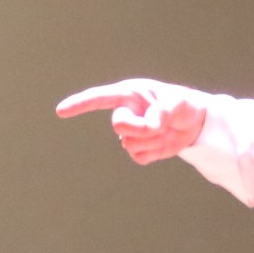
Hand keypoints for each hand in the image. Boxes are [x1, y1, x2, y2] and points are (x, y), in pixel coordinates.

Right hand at [56, 78, 207, 162]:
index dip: (80, 104)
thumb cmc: (182, 104)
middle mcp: (126, 112)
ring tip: (166, 131)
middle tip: (160, 126)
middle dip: (140, 128)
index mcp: (129, 94)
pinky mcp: (138, 149)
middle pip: (119, 126)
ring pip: (131, 145)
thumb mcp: (178, 102)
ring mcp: (130, 133)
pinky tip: (163, 144)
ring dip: (153, 141)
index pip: (100, 98)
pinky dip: (155, 153)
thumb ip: (164, 110)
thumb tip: (151, 124)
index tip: (61, 111)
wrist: (193, 123)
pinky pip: (139, 158)